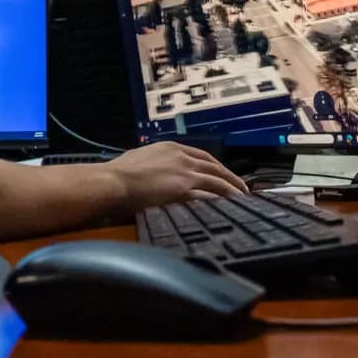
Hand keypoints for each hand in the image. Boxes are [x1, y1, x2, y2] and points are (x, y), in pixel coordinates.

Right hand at [105, 142, 248, 213]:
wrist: (114, 181)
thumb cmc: (120, 171)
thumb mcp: (142, 156)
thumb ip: (157, 161)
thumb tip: (159, 169)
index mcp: (173, 148)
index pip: (204, 156)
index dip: (218, 166)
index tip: (225, 174)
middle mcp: (183, 159)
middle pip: (216, 168)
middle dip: (232, 179)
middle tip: (243, 188)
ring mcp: (185, 175)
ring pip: (217, 183)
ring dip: (232, 191)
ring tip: (241, 200)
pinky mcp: (183, 192)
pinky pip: (208, 198)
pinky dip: (220, 203)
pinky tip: (226, 209)